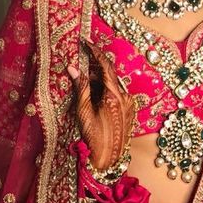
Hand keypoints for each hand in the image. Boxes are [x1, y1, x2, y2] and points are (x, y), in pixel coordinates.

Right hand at [66, 37, 136, 169]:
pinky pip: (117, 94)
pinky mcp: (130, 110)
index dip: (95, 51)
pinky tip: (94, 97)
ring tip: (84, 85)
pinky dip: (105, 91)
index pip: (106, 65)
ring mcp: (130, 104)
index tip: (85, 42)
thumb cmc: (94, 137)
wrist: (109, 159)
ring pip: (113, 84)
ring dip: (99, 81)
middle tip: (80, 63)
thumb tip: (72, 68)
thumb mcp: (84, 111)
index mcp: (115, 95)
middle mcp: (126, 97)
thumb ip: (80, 87)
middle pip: (110, 74)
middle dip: (94, 67)